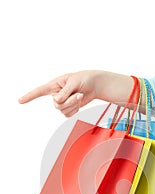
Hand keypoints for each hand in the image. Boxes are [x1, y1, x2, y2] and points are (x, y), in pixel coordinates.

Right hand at [18, 70, 136, 117]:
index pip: (39, 91)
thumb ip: (64, 92)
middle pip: (56, 105)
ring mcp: (62, 101)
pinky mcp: (68, 107)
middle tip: (77, 94)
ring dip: (73, 105)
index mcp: (55, 84)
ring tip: (79, 95)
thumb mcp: (74, 83)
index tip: (20, 101)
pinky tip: (79, 101)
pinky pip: (68, 114)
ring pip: (63, 110)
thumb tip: (56, 101)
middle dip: (68, 101)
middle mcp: (56, 94)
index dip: (29, 96)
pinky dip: (75, 109)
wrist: (95, 85)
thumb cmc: (85, 79)